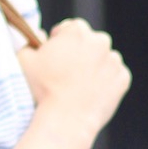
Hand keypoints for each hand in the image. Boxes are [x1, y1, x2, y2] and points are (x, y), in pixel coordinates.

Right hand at [17, 17, 131, 141]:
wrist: (65, 120)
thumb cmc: (42, 89)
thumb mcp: (24, 60)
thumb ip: (29, 42)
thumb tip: (40, 36)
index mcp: (77, 31)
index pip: (71, 28)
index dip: (62, 41)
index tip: (57, 56)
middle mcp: (100, 41)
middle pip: (91, 42)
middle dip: (82, 52)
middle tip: (68, 72)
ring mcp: (114, 60)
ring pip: (105, 59)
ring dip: (96, 66)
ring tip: (80, 85)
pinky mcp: (123, 78)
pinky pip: (115, 76)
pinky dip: (107, 82)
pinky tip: (92, 93)